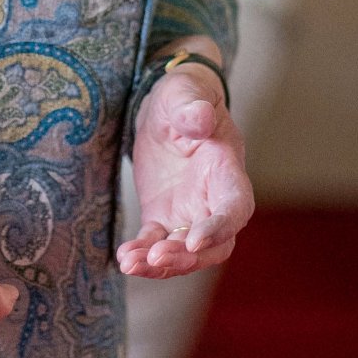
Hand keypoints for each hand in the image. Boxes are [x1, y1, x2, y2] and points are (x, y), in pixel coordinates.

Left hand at [116, 62, 254, 278]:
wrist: (166, 107)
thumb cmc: (183, 95)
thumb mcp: (183, 93)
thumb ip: (192, 107)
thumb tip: (199, 119)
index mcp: (226, 168)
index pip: (235, 206)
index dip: (220, 227)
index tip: (194, 240)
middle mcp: (213, 197)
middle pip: (214, 244)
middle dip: (187, 258)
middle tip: (154, 258)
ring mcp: (190, 211)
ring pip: (185, 252)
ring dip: (161, 264)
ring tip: (130, 264)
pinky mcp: (165, 216)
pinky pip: (156, 242)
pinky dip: (143, 253)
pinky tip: (123, 258)